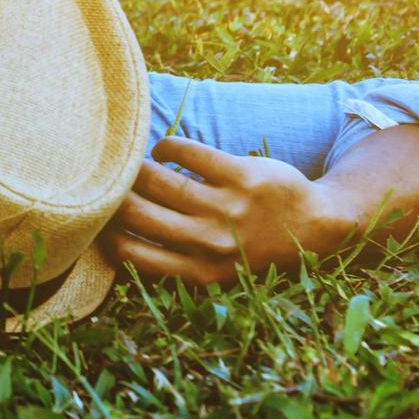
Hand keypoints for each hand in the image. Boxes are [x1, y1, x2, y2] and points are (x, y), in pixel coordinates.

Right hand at [101, 136, 352, 287]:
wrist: (318, 228)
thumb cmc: (253, 247)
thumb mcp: (215, 268)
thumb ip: (172, 257)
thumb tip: (111, 232)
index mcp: (199, 272)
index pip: (129, 252)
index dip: (104, 230)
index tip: (101, 215)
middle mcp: (211, 244)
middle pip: (135, 212)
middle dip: (114, 193)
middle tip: (111, 181)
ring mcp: (228, 209)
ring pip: (156, 178)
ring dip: (138, 166)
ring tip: (138, 163)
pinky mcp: (244, 176)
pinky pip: (185, 151)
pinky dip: (166, 147)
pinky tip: (165, 150)